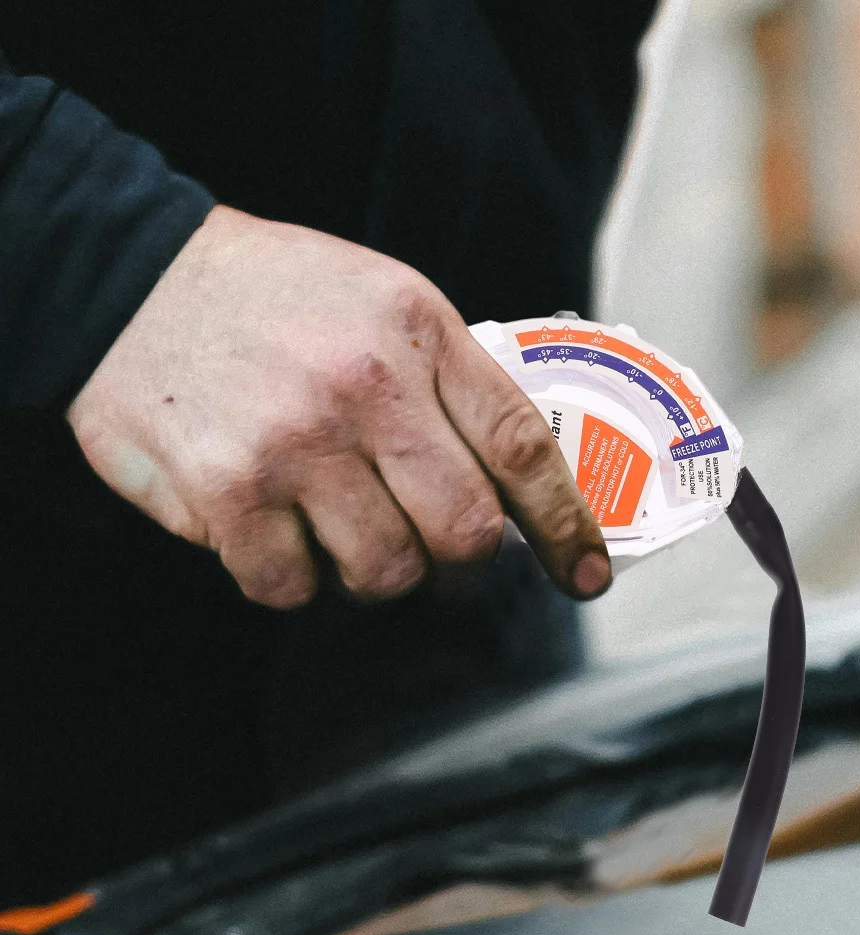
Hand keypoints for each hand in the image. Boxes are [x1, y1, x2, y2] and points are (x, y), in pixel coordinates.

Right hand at [67, 206, 611, 607]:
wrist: (127, 275)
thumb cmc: (277, 303)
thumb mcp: (387, 305)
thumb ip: (455, 388)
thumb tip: (524, 499)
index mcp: (419, 332)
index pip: (522, 449)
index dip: (564, 527)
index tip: (587, 576)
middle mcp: (364, 387)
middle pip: (464, 536)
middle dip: (456, 562)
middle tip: (430, 546)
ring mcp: (294, 442)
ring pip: (386, 575)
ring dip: (370, 571)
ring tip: (337, 522)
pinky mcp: (226, 491)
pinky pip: (294, 589)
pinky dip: (290, 575)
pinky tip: (272, 524)